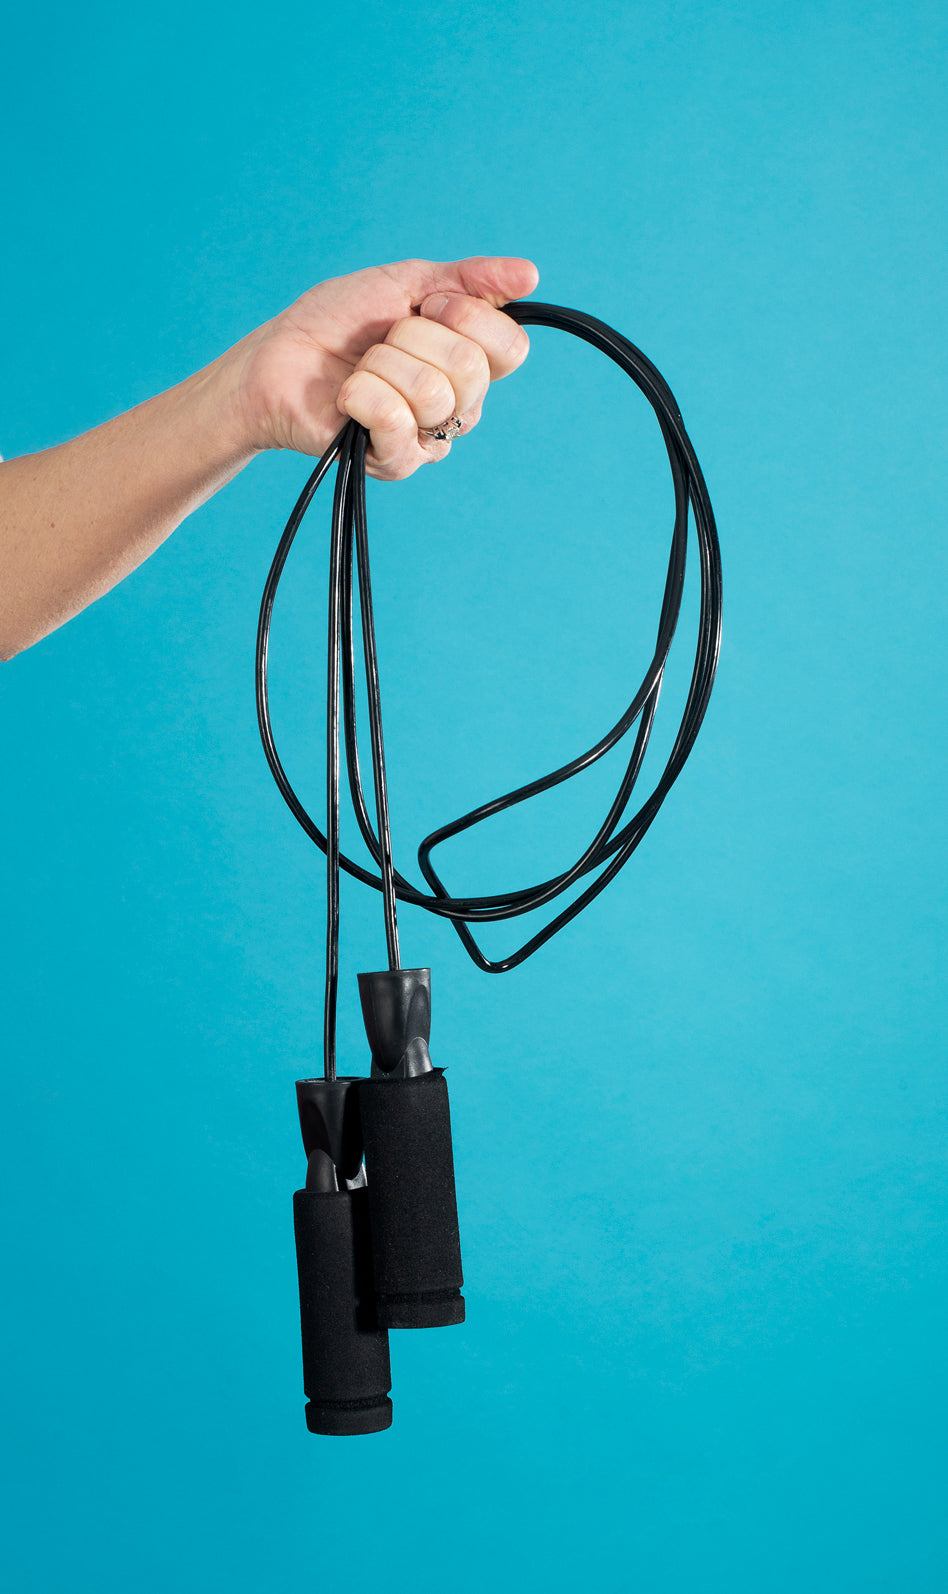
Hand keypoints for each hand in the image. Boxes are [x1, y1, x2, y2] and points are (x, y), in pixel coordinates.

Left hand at [230, 255, 538, 479]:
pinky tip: (348, 398)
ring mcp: (429, 437)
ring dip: (381, 365)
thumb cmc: (337, 322)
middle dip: (413, 337)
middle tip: (382, 340)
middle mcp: (459, 404)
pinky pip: (397, 421)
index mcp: (470, 361)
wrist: (278, 358)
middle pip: (471, 368)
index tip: (425, 305)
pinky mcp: (396, 462)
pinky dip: (362, 395)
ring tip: (360, 370)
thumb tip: (529, 274)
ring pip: (432, 393)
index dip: (465, 315)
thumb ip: (468, 279)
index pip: (511, 347)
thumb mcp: (404, 282)